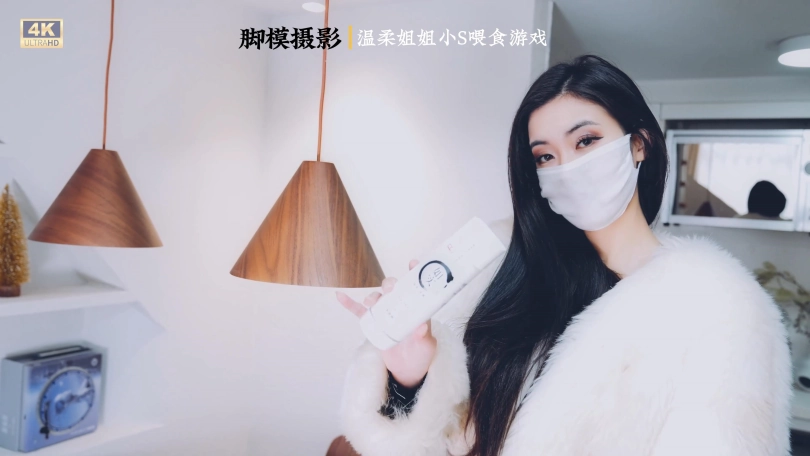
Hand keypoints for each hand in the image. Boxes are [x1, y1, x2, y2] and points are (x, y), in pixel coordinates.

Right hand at [336, 259, 436, 387]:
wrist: (407, 371)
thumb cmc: (421, 355)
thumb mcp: (426, 346)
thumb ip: (424, 336)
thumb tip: (422, 327)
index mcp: (415, 308)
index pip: (416, 287)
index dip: (414, 273)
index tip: (412, 263)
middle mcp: (400, 307)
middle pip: (392, 289)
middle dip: (390, 285)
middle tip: (390, 289)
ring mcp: (385, 315)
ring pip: (376, 298)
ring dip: (372, 295)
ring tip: (371, 302)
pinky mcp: (373, 324)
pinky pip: (359, 312)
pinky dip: (349, 304)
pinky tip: (340, 296)